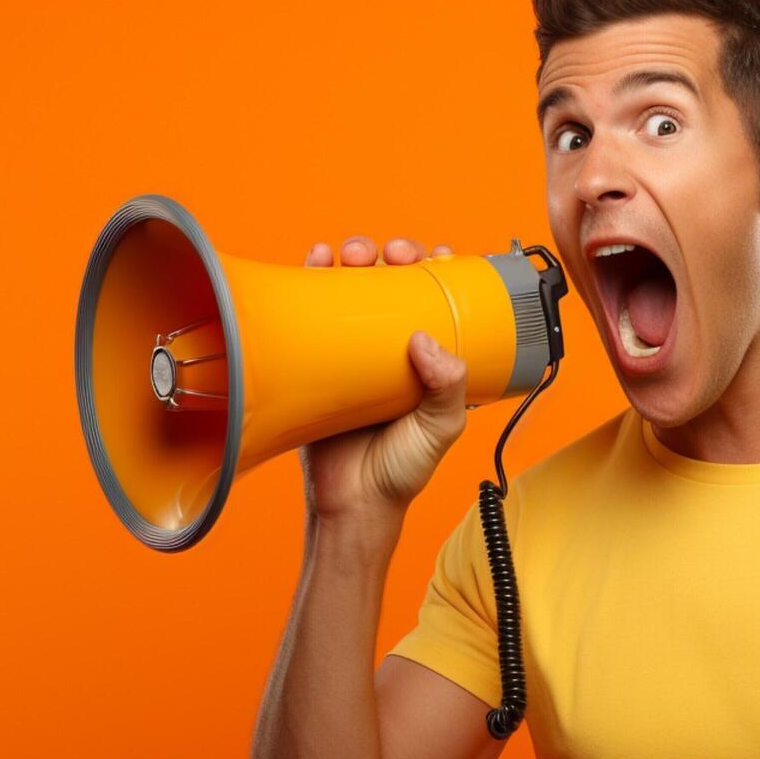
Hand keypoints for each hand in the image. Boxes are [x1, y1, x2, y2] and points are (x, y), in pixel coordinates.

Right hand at [298, 237, 467, 534]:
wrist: (351, 504)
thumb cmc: (400, 470)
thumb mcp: (440, 429)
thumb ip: (447, 388)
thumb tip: (425, 340)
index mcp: (430, 357)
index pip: (438, 297)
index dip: (439, 268)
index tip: (437, 257)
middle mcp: (392, 347)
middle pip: (393, 282)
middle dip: (395, 255)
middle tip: (393, 256)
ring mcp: (352, 350)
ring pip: (353, 287)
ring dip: (356, 257)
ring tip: (355, 255)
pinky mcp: (316, 358)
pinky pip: (312, 310)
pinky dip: (312, 277)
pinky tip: (318, 258)